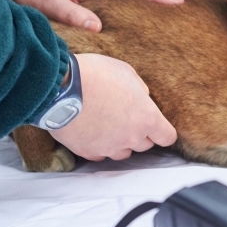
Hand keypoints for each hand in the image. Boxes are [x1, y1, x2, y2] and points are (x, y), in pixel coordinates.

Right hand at [49, 54, 176, 160]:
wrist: (59, 88)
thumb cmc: (94, 75)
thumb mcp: (125, 72)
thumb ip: (139, 89)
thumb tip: (142, 97)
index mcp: (146, 117)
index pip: (167, 137)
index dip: (162, 132)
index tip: (157, 128)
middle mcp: (131, 137)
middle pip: (145, 146)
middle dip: (140, 133)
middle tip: (126, 117)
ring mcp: (110, 148)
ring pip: (123, 153)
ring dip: (120, 142)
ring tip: (106, 124)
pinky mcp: (89, 152)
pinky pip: (100, 154)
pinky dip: (98, 146)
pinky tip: (91, 130)